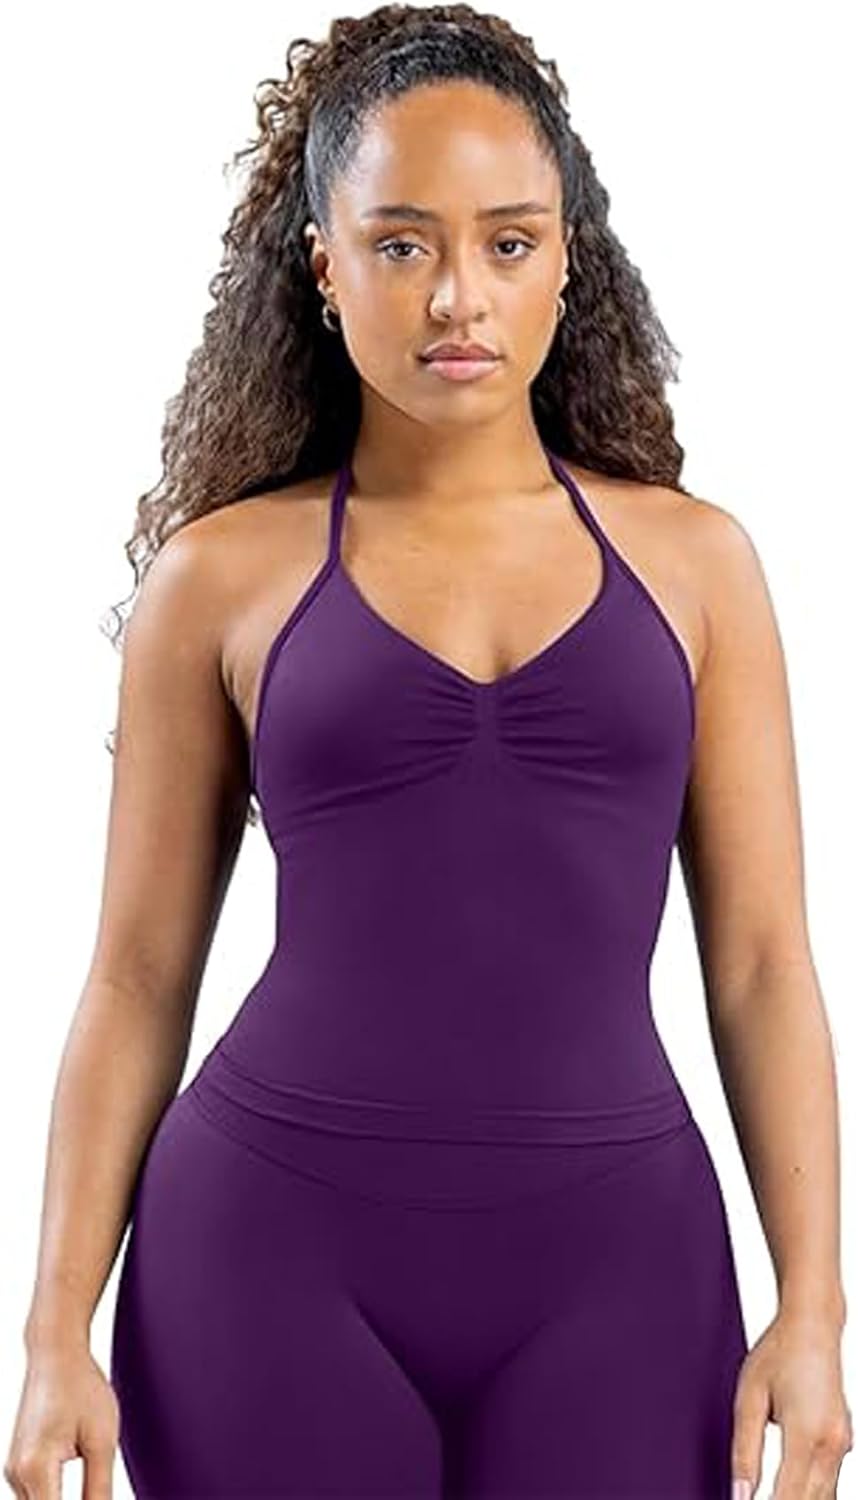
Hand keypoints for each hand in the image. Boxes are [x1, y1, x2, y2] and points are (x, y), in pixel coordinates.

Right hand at [3, 1341, 119, 1498]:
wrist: (55, 1352)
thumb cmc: (82, 1387)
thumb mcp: (102, 1439)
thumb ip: (99, 1489)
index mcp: (36, 1469)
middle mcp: (17, 1475)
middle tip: (97, 1495)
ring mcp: (14, 1471)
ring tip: (91, 1486)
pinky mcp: (18, 1467)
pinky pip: (35, 1499)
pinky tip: (77, 1495)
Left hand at [731, 1309, 853, 1497]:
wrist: (813, 1325)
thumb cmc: (779, 1353)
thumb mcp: (749, 1398)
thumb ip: (745, 1451)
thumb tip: (740, 1494)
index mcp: (806, 1434)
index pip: (788, 1497)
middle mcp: (831, 1443)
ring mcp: (842, 1443)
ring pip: (824, 1497)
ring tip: (774, 1495)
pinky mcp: (844, 1441)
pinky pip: (829, 1481)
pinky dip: (811, 1494)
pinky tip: (791, 1492)